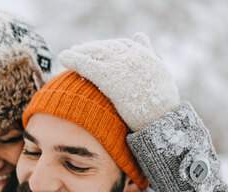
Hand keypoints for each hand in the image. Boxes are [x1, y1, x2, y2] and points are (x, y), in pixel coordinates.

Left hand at [59, 33, 179, 132]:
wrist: (160, 121)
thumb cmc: (163, 106)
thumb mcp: (161, 73)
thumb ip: (149, 53)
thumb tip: (140, 35)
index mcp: (145, 55)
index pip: (122, 45)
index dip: (109, 46)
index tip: (99, 49)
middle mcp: (132, 56)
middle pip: (107, 47)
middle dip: (92, 48)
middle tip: (79, 49)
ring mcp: (120, 66)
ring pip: (95, 52)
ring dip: (80, 51)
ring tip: (69, 53)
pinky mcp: (109, 77)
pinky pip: (87, 64)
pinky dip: (73, 58)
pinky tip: (63, 57)